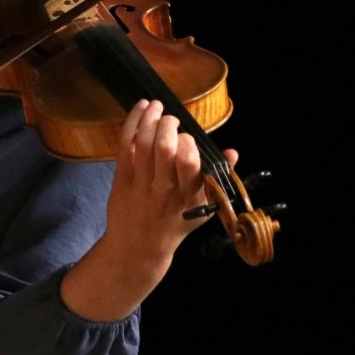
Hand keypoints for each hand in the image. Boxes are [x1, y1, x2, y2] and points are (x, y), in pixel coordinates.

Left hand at [103, 99, 238, 268]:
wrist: (139, 247)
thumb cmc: (176, 224)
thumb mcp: (203, 208)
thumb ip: (217, 179)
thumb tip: (233, 152)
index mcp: (188, 195)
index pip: (189, 160)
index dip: (188, 142)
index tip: (188, 139)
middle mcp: (164, 188)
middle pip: (164, 146)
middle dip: (169, 125)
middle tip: (171, 121)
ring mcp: (140, 183)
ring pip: (143, 143)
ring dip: (150, 118)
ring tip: (156, 107)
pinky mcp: (121, 179)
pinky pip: (125, 145)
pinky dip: (132, 122)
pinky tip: (141, 108)